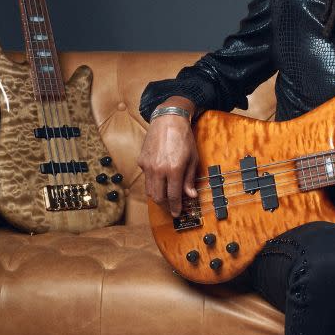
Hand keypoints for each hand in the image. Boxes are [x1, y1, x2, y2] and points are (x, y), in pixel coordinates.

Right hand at [137, 101, 198, 216]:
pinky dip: (153, 183)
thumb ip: (190, 179)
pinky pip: (146, 178)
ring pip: (150, 190)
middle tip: (172, 208)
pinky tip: (160, 181)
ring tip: (166, 199)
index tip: (177, 214)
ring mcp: (148, 166)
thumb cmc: (184, 138)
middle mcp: (159, 170)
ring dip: (158, 197)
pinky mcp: (141, 161)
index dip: (175, 207)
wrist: (168, 120)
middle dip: (165, 206)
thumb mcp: (193, 159)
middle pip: (158, 197)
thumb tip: (191, 196)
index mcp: (174, 170)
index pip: (173, 196)